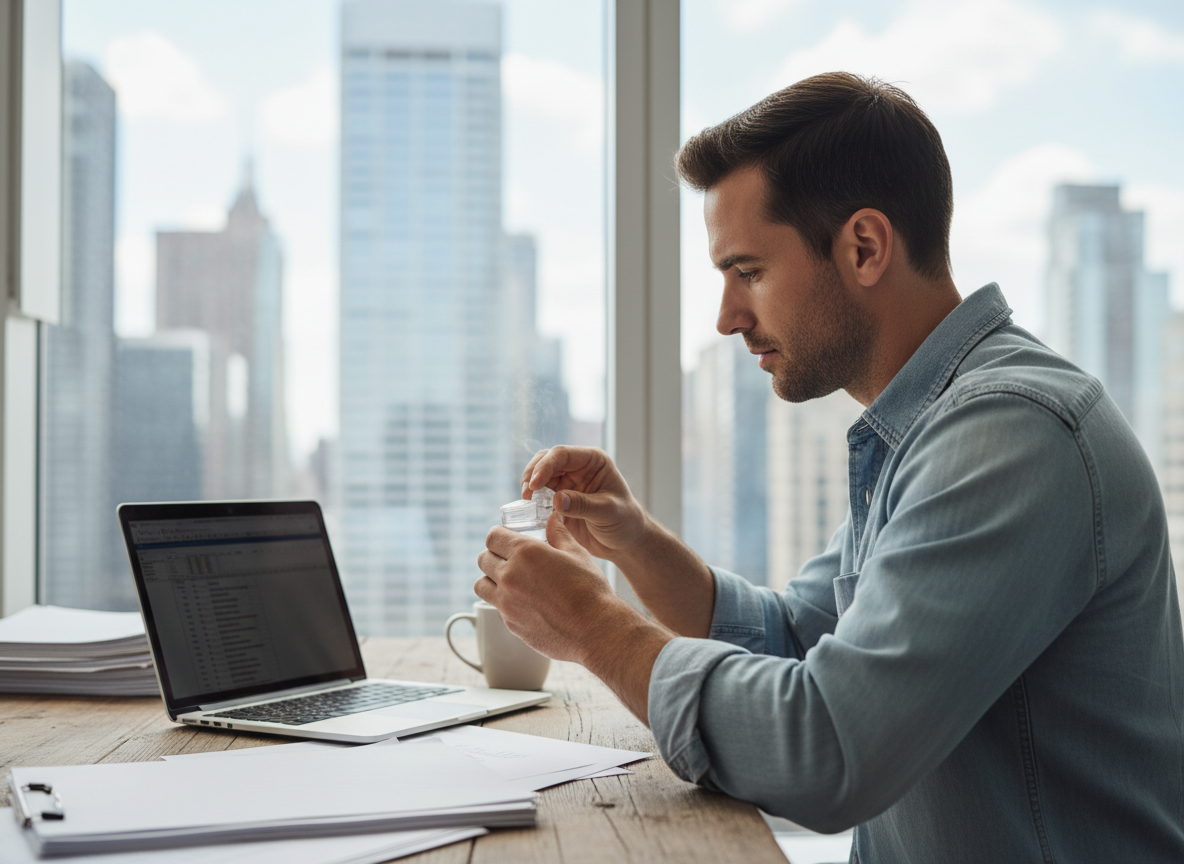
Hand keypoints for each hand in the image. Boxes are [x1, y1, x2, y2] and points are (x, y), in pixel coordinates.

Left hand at [476, 512, 672, 723]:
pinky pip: (497, 607)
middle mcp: (510, 577)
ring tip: (509, 580)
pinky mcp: (511, 624)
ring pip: (481, 585)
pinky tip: (525, 602)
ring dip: (491, 579)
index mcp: (525, 553)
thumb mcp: (577, 554)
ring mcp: (507, 603)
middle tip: (509, 558)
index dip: (499, 535)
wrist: (595, 631)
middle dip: (494, 555)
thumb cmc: (590, 591)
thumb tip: (553, 518)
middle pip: (483, 559)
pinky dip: (505, 602)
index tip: (506, 539)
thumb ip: (559, 534)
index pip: (493, 537)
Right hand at [520, 446, 648, 561]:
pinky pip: (540, 495)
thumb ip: (583, 505)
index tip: (534, 485)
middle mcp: (577, 468)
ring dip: (530, 487)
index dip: (545, 466)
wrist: (625, 542)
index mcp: (592, 461)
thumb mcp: (608, 512)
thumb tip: (556, 499)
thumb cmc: (625, 521)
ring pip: (539, 476)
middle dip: (533, 474)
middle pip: (546, 460)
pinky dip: (532, 501)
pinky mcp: (559, 500)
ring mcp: (567, 483)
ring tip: (526, 502)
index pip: (562, 454)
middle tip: (526, 494)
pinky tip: (531, 511)